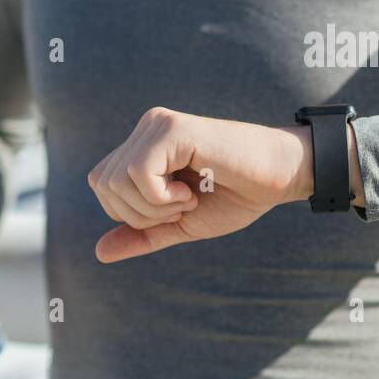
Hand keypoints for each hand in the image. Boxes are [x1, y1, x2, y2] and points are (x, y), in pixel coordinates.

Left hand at [88, 106, 317, 262]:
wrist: (279, 178)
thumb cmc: (236, 196)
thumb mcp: (181, 223)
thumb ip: (142, 234)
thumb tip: (98, 253)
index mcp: (145, 145)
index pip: (102, 184)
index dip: (131, 212)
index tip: (177, 207)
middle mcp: (148, 128)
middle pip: (103, 184)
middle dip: (141, 213)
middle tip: (184, 205)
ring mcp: (159, 124)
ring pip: (117, 180)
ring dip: (154, 206)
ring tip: (189, 197)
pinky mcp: (173, 128)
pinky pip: (138, 172)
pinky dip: (160, 197)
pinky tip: (190, 191)